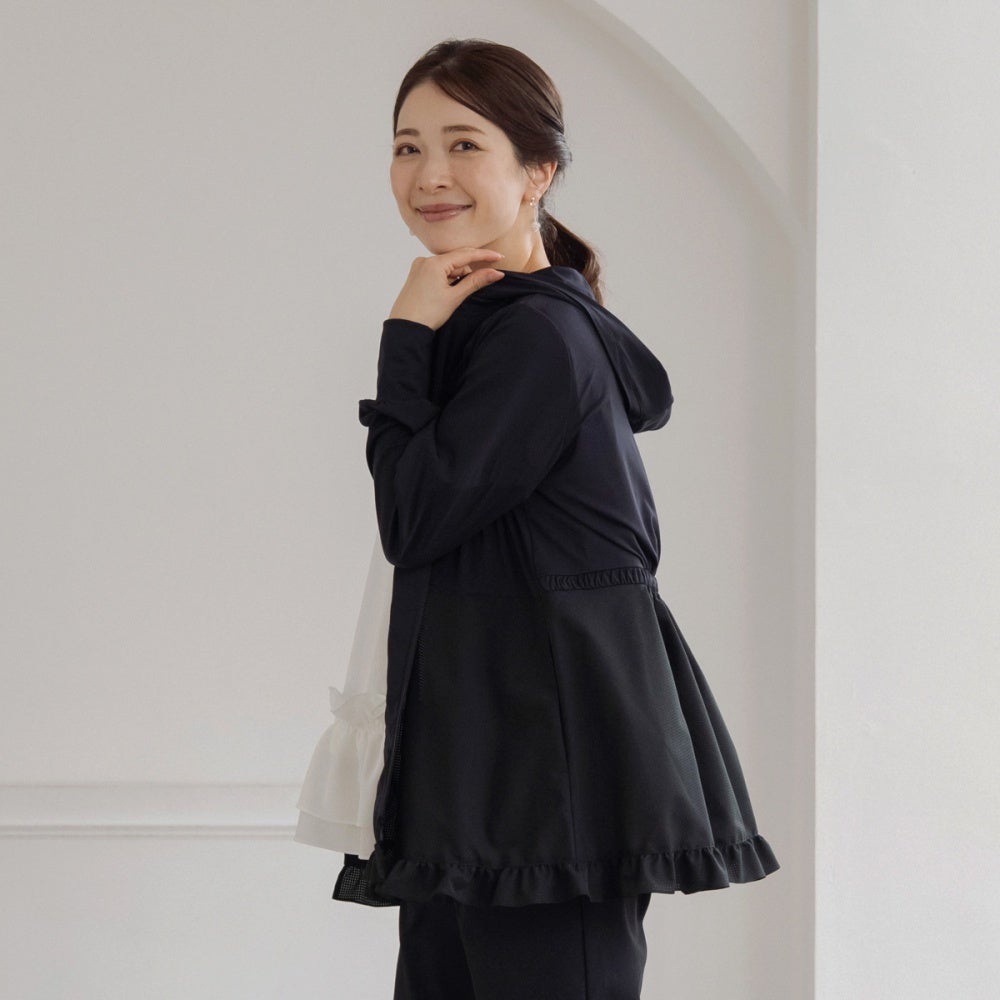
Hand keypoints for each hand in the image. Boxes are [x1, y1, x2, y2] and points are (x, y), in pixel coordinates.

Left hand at [388, 247, 505, 329]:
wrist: (405, 328)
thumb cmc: (427, 314)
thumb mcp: (455, 297)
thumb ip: (476, 281)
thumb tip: (495, 273)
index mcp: (434, 263)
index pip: (466, 254)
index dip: (484, 256)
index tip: (499, 257)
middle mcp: (425, 260)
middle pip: (456, 259)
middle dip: (469, 270)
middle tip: (482, 281)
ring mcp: (419, 267)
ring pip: (447, 267)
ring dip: (457, 277)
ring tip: (454, 296)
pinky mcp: (416, 275)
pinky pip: (437, 271)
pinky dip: (447, 279)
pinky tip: (446, 293)